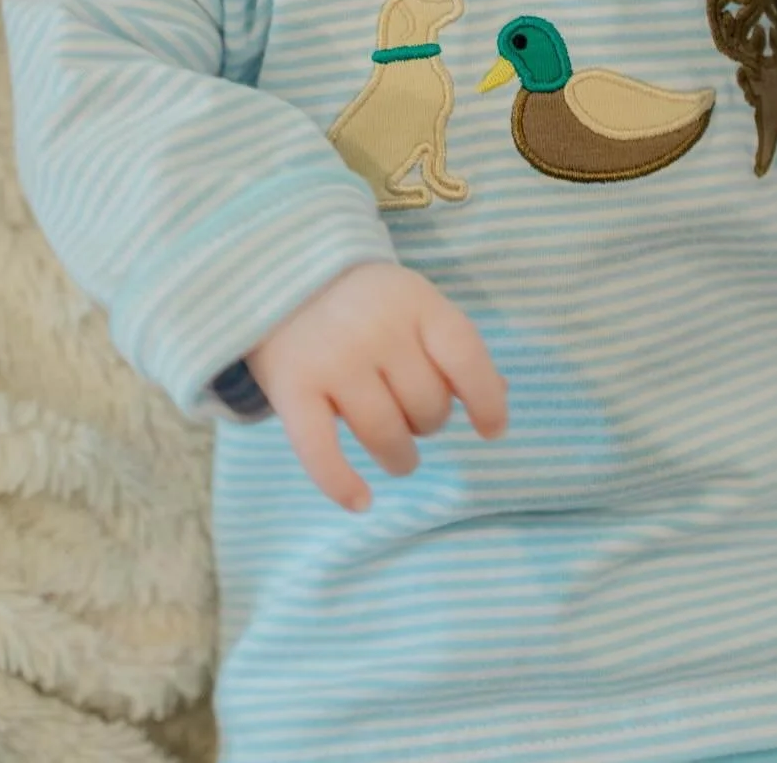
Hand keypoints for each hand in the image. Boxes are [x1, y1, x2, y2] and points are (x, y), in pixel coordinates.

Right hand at [247, 262, 508, 511]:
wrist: (280, 275)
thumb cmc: (363, 300)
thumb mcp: (413, 304)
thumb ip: (451, 347)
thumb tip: (497, 399)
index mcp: (415, 302)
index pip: (466, 356)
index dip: (487, 400)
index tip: (491, 430)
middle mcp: (376, 329)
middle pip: (426, 405)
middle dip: (429, 422)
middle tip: (412, 414)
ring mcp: (333, 359)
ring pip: (384, 435)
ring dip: (400, 457)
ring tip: (398, 455)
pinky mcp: (292, 388)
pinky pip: (321, 451)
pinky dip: (341, 484)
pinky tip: (361, 501)